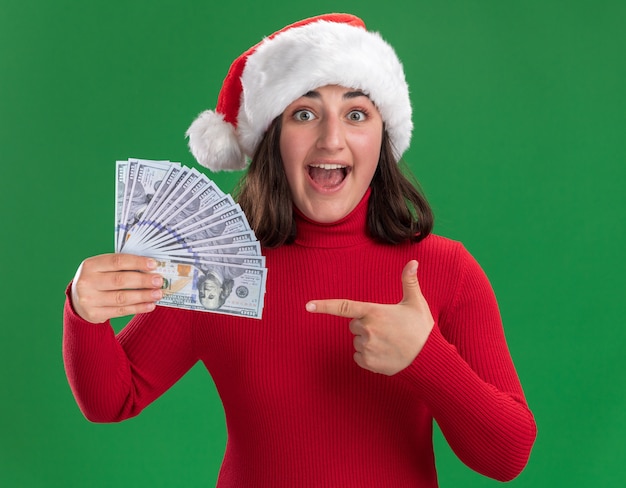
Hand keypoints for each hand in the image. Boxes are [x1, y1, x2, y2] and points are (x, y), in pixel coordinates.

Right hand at [70, 253, 163, 323]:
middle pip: (120, 280)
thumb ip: (122, 266)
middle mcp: (87, 282)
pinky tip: (150, 305)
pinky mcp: (94, 314)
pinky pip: (120, 311)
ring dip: (143, 296)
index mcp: (90, 265)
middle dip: (143, 280)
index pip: (117, 261)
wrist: (78, 300)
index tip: (154, 264)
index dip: (137, 262)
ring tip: (158, 294)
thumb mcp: (103, 268)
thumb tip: (151, 268)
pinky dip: (138, 308)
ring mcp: (89, 299)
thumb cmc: (99, 279)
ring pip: (121, 298)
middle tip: (159, 281)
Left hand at [306, 260, 433, 374]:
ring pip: (357, 341)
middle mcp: (367, 329)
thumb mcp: (416, 303)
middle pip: (354, 325)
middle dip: (366, 325)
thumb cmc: (421, 329)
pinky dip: (369, 357)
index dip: (324, 306)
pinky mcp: (368, 363)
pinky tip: (385, 354)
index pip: (344, 307)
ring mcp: (367, 347)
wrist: (429, 359)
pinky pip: (359, 357)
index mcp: (374, 312)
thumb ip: (409, 281)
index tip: (308, 306)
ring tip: (390, 343)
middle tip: (387, 329)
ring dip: (369, 342)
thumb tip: (413, 262)